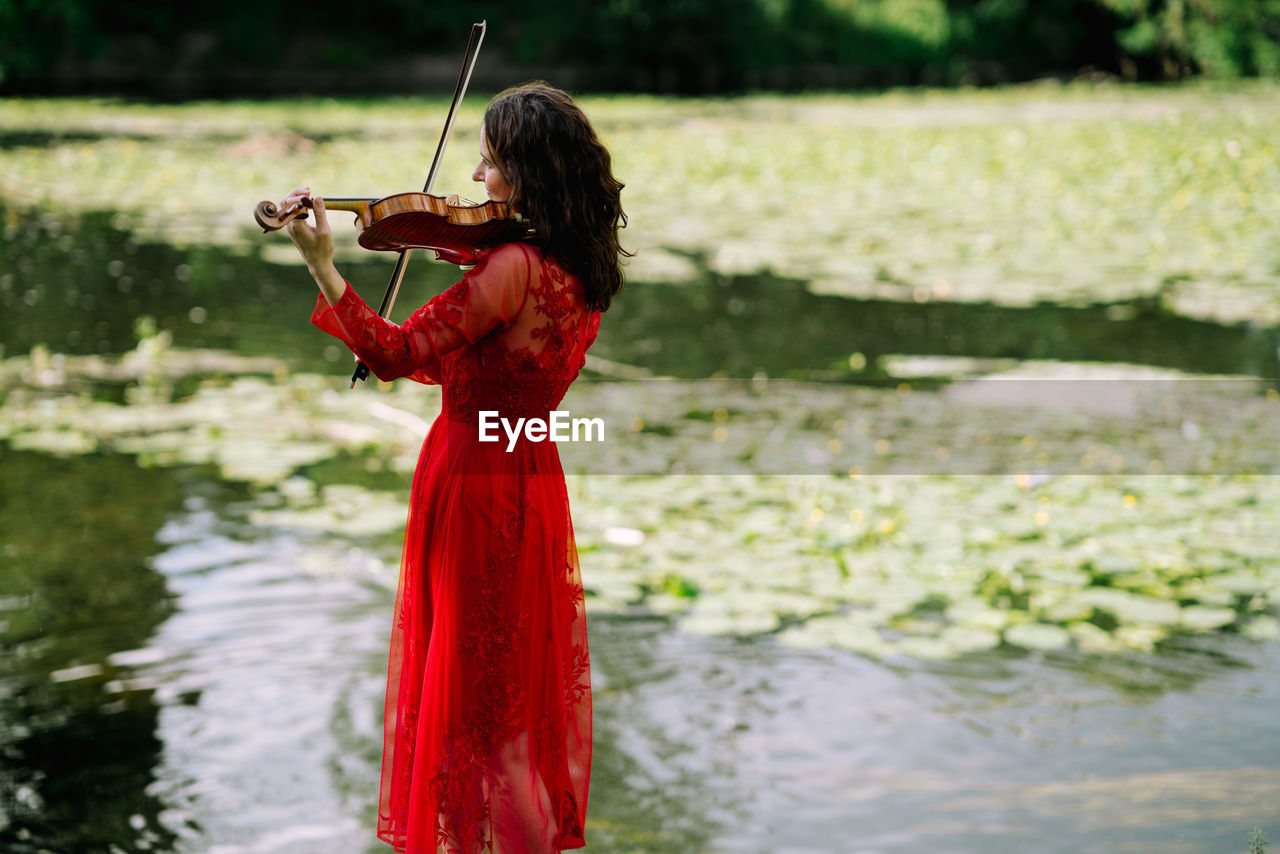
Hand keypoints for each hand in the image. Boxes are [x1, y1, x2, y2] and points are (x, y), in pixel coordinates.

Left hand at [279, 186, 345, 304]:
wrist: (318, 264)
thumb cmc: (322, 249)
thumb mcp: (324, 231)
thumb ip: (320, 213)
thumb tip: (317, 197)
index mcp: (295, 224)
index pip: (291, 203)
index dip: (300, 196)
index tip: (311, 194)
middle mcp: (290, 225)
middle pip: (286, 202)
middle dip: (296, 194)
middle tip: (308, 190)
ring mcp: (290, 227)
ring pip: (288, 207)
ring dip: (296, 198)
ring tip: (309, 193)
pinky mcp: (294, 229)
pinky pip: (292, 213)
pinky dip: (298, 205)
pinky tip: (308, 203)